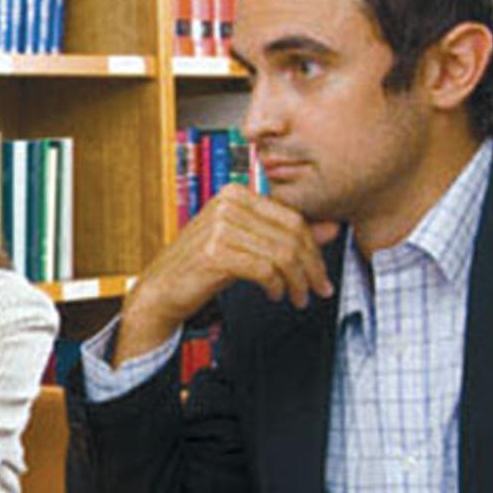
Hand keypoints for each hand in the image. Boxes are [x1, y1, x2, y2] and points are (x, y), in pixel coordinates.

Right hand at [116, 185, 339, 363]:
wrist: (161, 290)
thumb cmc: (201, 267)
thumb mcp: (248, 246)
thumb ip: (284, 235)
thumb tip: (332, 228)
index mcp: (235, 194)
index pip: (292, 216)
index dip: (314, 247)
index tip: (321, 272)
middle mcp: (227, 205)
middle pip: (291, 235)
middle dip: (311, 267)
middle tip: (319, 289)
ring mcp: (219, 227)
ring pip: (281, 254)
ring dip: (296, 282)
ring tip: (299, 298)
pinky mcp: (215, 252)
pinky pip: (264, 269)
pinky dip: (276, 286)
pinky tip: (274, 295)